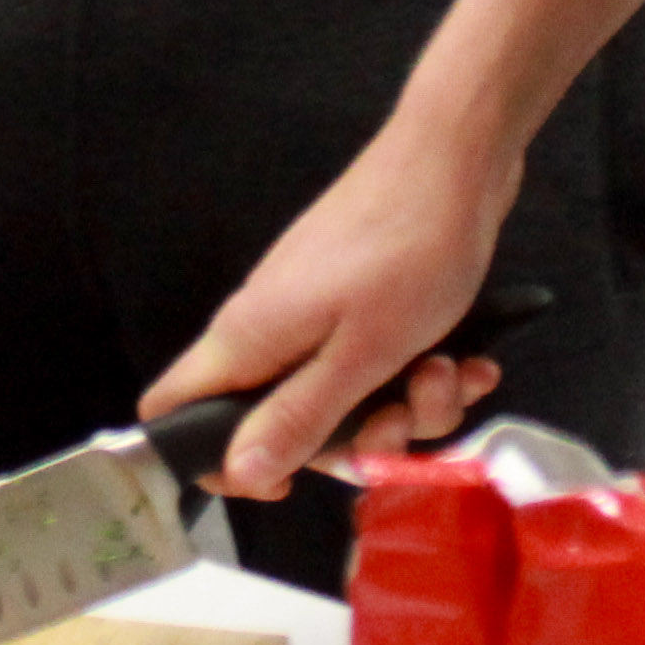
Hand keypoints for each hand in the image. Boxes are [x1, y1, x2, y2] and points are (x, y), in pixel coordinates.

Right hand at [139, 115, 522, 501]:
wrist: (459, 161)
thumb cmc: (407, 250)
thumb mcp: (360, 355)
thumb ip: (297, 418)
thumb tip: (237, 471)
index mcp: (249, 338)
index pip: (177, 409)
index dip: (215, 460)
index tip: (283, 482)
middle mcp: (273, 329)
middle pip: (284, 425)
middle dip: (355, 439)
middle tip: (399, 416)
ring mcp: (318, 314)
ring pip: (348, 401)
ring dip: (409, 405)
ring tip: (446, 368)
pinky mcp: (363, 304)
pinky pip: (383, 369)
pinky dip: (427, 372)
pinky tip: (468, 359)